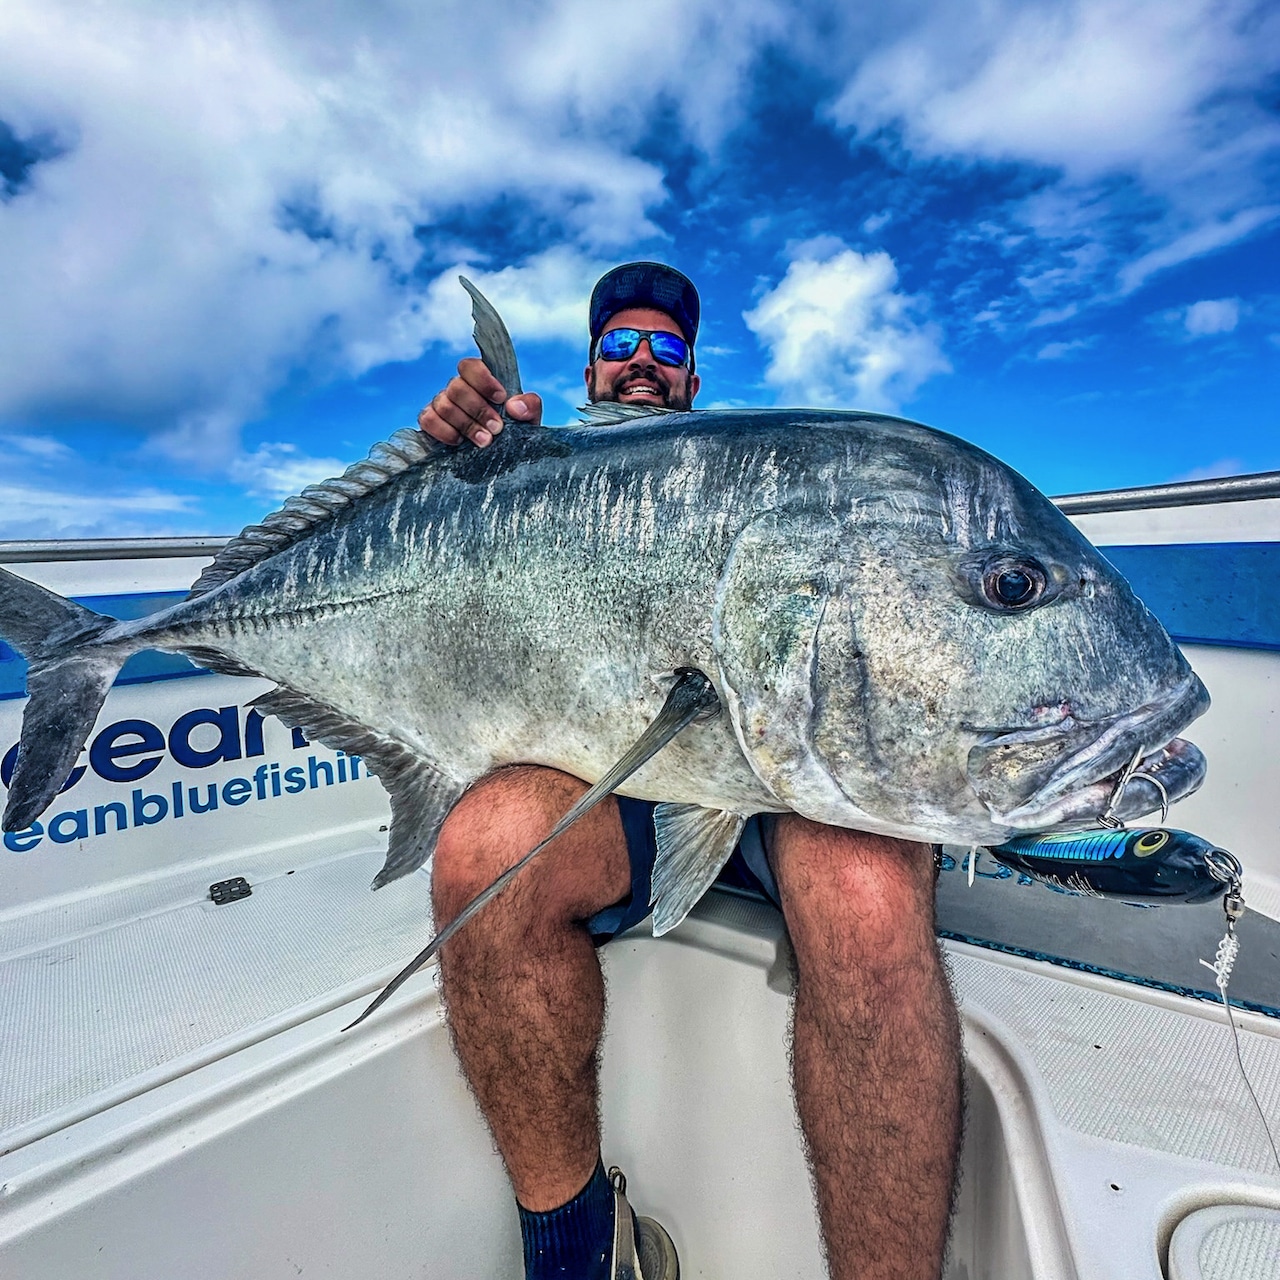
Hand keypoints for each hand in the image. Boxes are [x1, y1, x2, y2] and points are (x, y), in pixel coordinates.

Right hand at [417, 357, 542, 446]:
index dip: (483, 380)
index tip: (501, 398)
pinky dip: (444, 430)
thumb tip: (514, 405)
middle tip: (497, 429)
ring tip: (485, 441)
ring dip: (466, 424)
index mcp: (480, 381)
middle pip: (456, 387)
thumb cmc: (515, 434)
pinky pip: (427, 419)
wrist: (505, 459)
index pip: (470, 366)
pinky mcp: (431, 422)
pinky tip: (460, 442)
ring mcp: (442, 404)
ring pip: (443, 404)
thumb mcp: (529, 420)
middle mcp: (458, 389)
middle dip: (478, 410)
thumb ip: (530, 406)